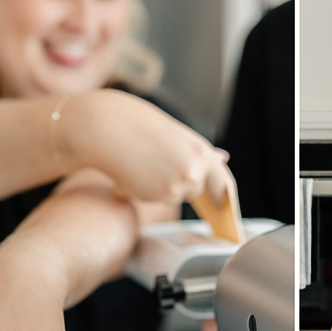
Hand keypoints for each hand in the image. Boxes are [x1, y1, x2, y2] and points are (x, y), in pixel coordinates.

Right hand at [62, 90, 228, 206]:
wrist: (108, 129)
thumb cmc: (140, 125)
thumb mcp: (177, 135)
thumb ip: (199, 152)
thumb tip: (223, 159)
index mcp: (202, 153)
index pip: (222, 182)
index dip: (221, 195)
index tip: (222, 204)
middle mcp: (194, 173)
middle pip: (197, 191)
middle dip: (184, 184)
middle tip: (163, 165)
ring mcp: (176, 188)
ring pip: (176, 196)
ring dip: (165, 187)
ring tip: (147, 164)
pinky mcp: (156, 197)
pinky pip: (158, 199)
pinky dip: (150, 190)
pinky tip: (138, 171)